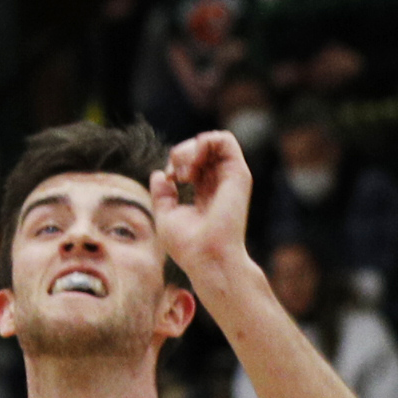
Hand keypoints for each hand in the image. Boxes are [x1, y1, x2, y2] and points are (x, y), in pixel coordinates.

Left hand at [149, 132, 254, 285]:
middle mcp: (220, 182)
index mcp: (205, 191)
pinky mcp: (238, 173)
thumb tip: (159, 174)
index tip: (170, 180)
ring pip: (212, 140)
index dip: (175, 162)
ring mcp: (230, 177)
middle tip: (177, 176)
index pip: (193, 161)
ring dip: (191, 148)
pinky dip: (204, 143)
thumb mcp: (167, 215)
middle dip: (181, 153)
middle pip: (201, 148)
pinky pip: (225, 139)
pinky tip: (193, 164)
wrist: (207, 257)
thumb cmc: (188, 245)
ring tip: (186, 172)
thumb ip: (163, 194)